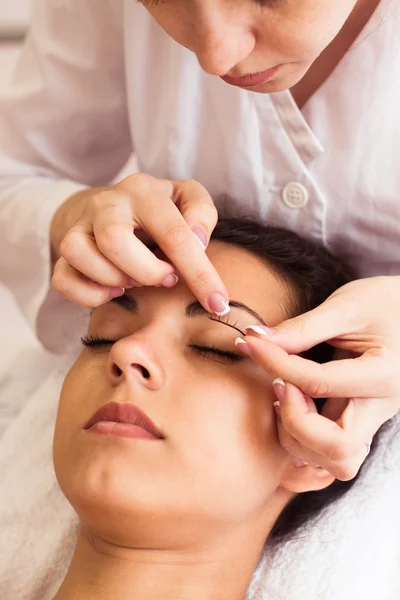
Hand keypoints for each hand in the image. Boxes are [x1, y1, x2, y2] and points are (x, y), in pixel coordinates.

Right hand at [51, 174, 228, 313]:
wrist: (115, 206)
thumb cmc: (161, 210)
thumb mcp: (188, 199)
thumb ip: (201, 214)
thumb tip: (198, 241)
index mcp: (143, 191)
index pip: (174, 234)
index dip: (199, 273)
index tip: (217, 303)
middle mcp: (106, 204)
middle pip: (113, 241)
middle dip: (146, 272)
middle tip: (165, 279)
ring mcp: (80, 226)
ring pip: (78, 253)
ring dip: (112, 280)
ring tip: (135, 281)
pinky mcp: (65, 249)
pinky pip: (62, 278)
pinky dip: (88, 295)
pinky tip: (113, 291)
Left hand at [236, 276, 399, 480]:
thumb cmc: (382, 302)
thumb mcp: (344, 307)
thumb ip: (301, 328)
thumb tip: (255, 338)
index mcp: (385, 374)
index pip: (317, 383)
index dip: (274, 363)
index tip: (250, 342)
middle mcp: (383, 407)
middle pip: (337, 450)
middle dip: (294, 424)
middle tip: (279, 387)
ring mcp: (374, 420)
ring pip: (336, 461)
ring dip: (298, 436)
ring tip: (285, 395)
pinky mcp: (362, 423)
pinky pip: (332, 452)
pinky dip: (305, 440)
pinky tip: (292, 407)